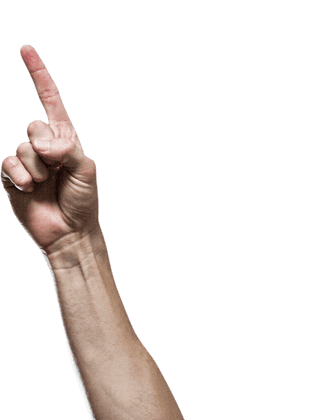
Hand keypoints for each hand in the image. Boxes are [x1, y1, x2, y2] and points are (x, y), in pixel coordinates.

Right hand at [1, 45, 98, 253]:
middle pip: (34, 126)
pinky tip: (30, 190)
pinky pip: (8, 164)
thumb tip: (42, 144)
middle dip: (46, 148)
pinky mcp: (11, 175)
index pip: (50, 100)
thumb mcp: (86, 171)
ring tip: (46, 186)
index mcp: (65, 139)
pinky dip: (21, 177)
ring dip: (37, 170)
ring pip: (22, 148)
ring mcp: (26, 160)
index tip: (26, 49)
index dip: (38, 75)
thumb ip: (68, 149)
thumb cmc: (83, 202)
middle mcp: (44, 146)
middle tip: (57, 171)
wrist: (69, 233)